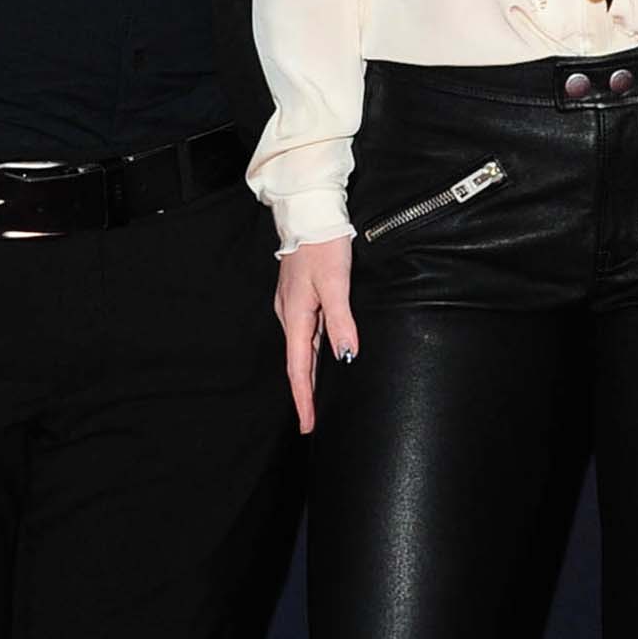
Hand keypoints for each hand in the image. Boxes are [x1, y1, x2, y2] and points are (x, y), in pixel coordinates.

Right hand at [274, 239, 357, 432]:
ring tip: (315, 401)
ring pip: (302, 349)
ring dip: (308, 376)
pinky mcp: (301, 298)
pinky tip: (319, 361)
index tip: (308, 424)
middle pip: (298, 363)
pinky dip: (311, 355)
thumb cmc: (322, 244)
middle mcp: (291, 314)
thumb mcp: (336, 283)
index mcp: (296, 315)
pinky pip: (306, 335)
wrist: (310, 213)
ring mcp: (294, 306)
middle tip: (312, 422)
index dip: (305, 398)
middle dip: (305, 394)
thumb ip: (341, 320)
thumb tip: (346, 356)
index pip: (299, 368)